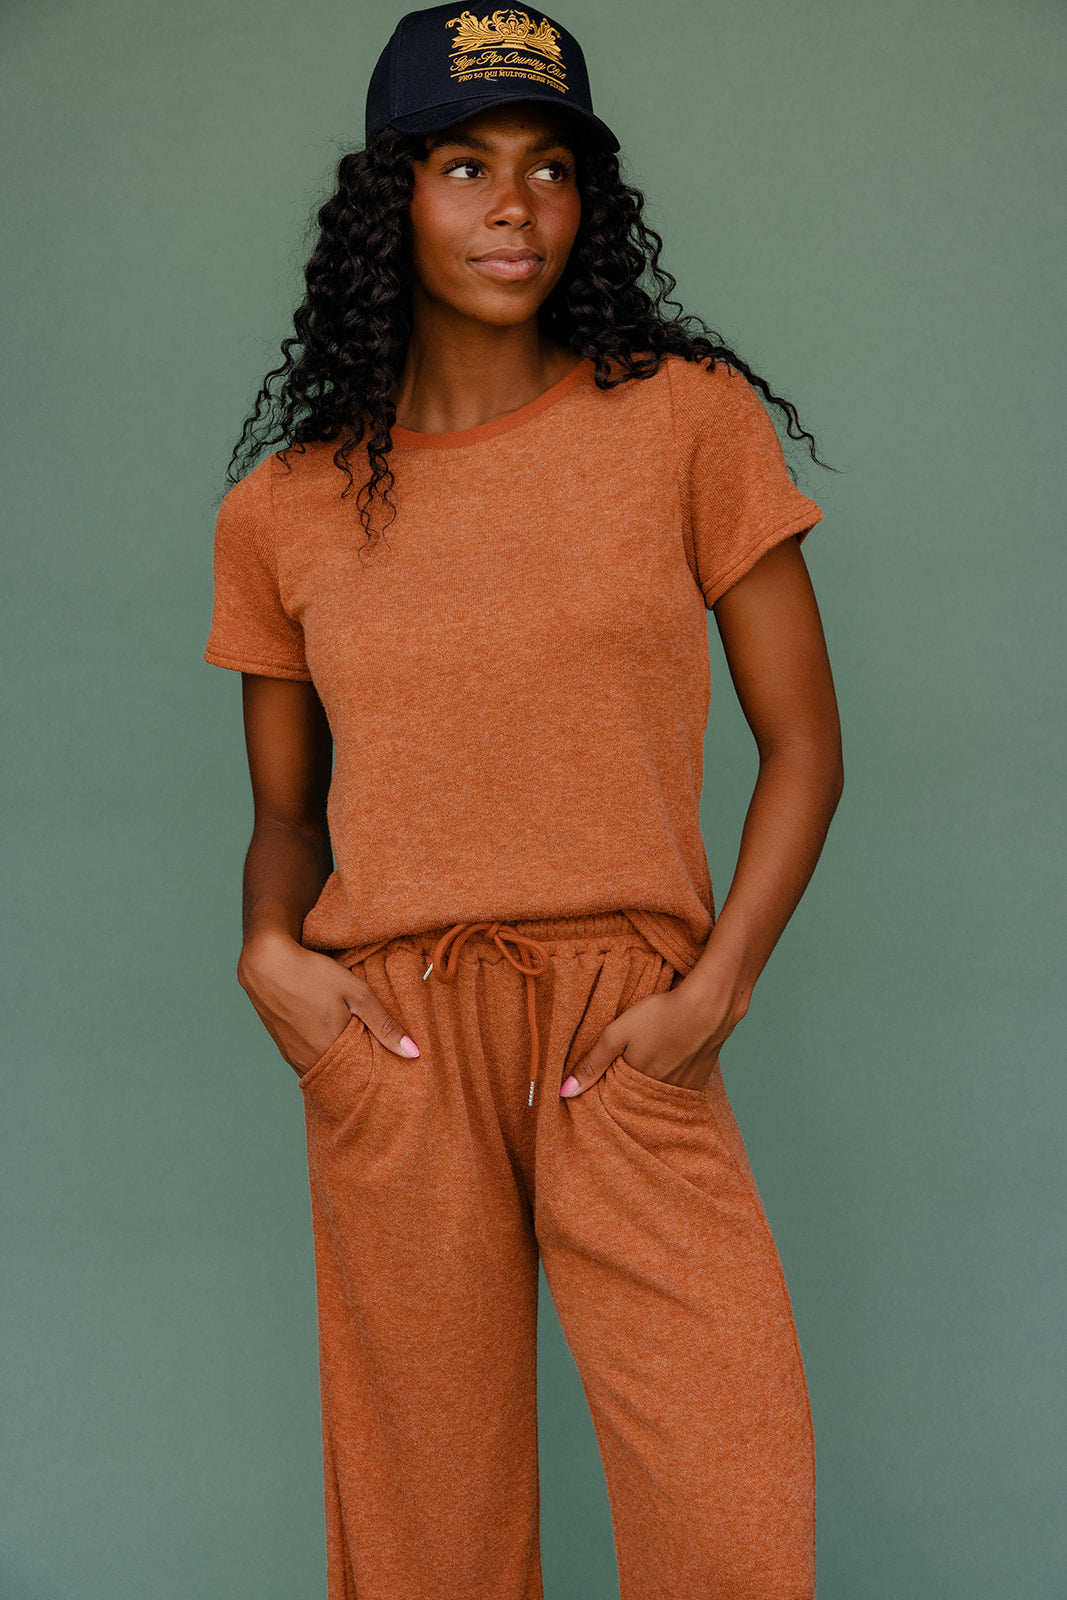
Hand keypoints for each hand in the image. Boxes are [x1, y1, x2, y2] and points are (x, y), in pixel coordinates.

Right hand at [237, 930, 419, 1074]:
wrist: (265, 962)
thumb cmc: (312, 974)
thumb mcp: (356, 993)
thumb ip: (385, 1025)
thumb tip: (413, 1053)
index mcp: (329, 1054)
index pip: (360, 1081)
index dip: (377, 1077)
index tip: (394, 1073)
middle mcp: (307, 1062)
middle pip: (342, 1078)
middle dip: (360, 1073)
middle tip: (380, 1063)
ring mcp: (292, 1056)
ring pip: (325, 1069)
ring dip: (341, 1063)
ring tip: (359, 1050)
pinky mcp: (283, 1046)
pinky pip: (309, 1060)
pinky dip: (324, 1055)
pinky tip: (333, 1040)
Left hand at [558, 974, 747, 1098]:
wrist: (711, 1004)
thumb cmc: (661, 1015)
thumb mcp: (618, 1033)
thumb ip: (592, 1063)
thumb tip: (564, 1092)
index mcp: (638, 1086)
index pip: (614, 1101)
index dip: (604, 1093)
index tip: (595, 1087)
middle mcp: (661, 1094)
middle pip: (636, 1100)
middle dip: (625, 1093)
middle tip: (617, 1075)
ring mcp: (683, 1088)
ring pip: (657, 1095)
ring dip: (647, 1087)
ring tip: (643, 1066)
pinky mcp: (700, 1079)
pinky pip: (677, 1088)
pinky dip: (668, 1081)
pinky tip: (666, 1063)